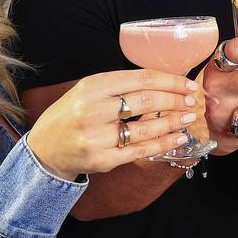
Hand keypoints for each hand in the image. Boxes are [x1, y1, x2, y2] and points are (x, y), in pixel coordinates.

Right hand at [27, 69, 198, 179]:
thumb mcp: (89, 91)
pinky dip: (163, 145)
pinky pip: (140, 151)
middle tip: (192, 101)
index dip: (170, 81)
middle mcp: (93, 109)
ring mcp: (96, 136)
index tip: (188, 84)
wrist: (44, 149)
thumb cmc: (72, 115)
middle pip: (145, 100)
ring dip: (172, 122)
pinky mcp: (102, 159)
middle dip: (175, 100)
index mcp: (92, 86)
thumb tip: (164, 83)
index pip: (141, 78)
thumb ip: (120, 86)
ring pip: (145, 128)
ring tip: (188, 118)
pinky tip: (177, 139)